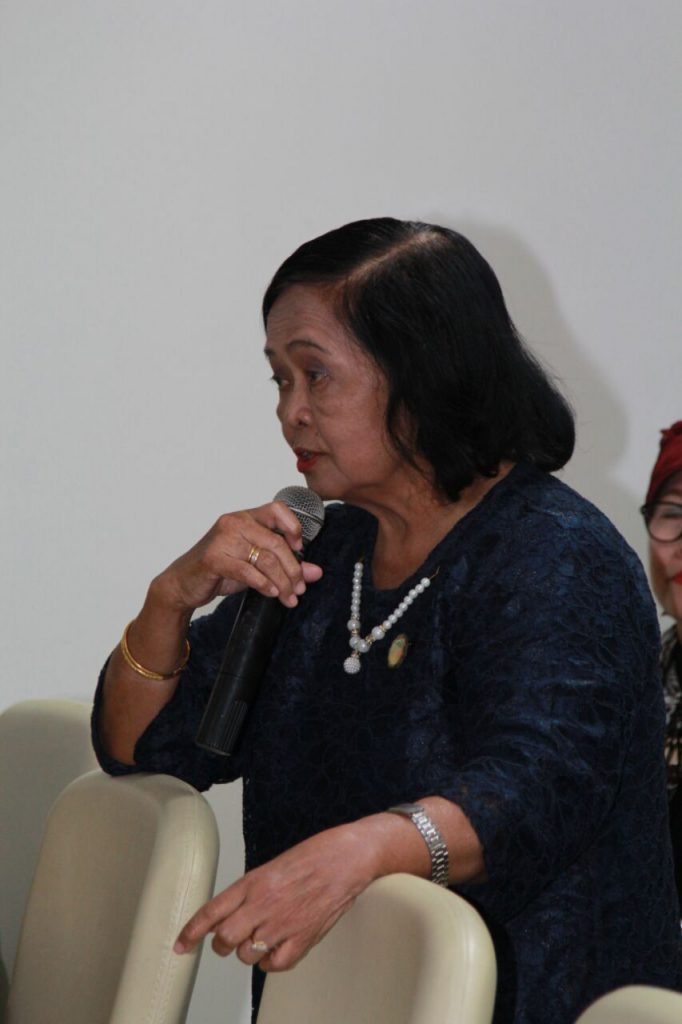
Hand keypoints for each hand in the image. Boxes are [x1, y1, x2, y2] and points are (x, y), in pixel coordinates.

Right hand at [151, 501, 322, 614]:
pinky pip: (248, 570)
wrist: (183, 583)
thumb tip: (317, 573)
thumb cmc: (220, 569)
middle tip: (300, 588)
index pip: (277, 509)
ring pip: (265, 559)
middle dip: (293, 569)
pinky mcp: (214, 558)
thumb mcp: (256, 565)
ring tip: (289, 597)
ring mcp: (223, 539)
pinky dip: (264, 584)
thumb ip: (286, 565)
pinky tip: (272, 593)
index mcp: (246, 517)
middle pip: (276, 542)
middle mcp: (234, 522)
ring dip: (282, 582)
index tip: (300, 549)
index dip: (294, 527)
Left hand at [174, 823, 379, 971]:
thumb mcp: (274, 864)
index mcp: (255, 881)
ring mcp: (284, 923)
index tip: (181, 945)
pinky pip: (274, 965)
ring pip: (247, 955)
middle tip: (228, 940)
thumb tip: (231, 911)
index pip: (212, 911)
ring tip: (263, 936)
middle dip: (222, 944)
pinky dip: (271, 962)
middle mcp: (264, 904)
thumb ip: (251, 889)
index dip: (191, 932)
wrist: (350, 858)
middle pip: (225, 939)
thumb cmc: (316, 854)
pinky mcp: (303, 939)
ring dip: (248, 951)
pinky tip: (278, 947)